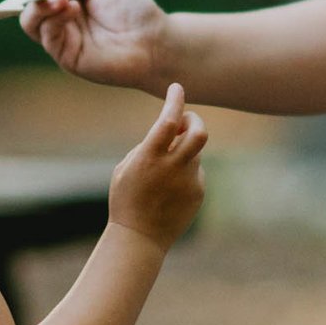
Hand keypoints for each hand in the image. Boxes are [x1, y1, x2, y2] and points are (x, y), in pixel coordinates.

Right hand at [14, 0, 167, 91]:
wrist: (153, 40)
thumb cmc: (132, 9)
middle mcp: (57, 16)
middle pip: (22, 3)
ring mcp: (60, 36)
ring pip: (29, 21)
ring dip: (39, 5)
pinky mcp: (65, 54)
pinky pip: (47, 36)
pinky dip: (55, 19)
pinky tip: (72, 9)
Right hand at [108, 82, 207, 246]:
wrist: (139, 236)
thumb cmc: (126, 198)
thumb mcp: (127, 167)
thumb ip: (149, 146)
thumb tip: (174, 129)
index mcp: (149, 158)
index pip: (169, 121)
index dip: (175, 100)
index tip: (176, 88)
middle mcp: (172, 168)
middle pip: (198, 133)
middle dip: (194, 120)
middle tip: (186, 120)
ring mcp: (188, 181)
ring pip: (195, 152)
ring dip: (185, 149)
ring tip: (166, 166)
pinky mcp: (198, 193)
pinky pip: (196, 172)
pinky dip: (185, 171)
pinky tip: (169, 189)